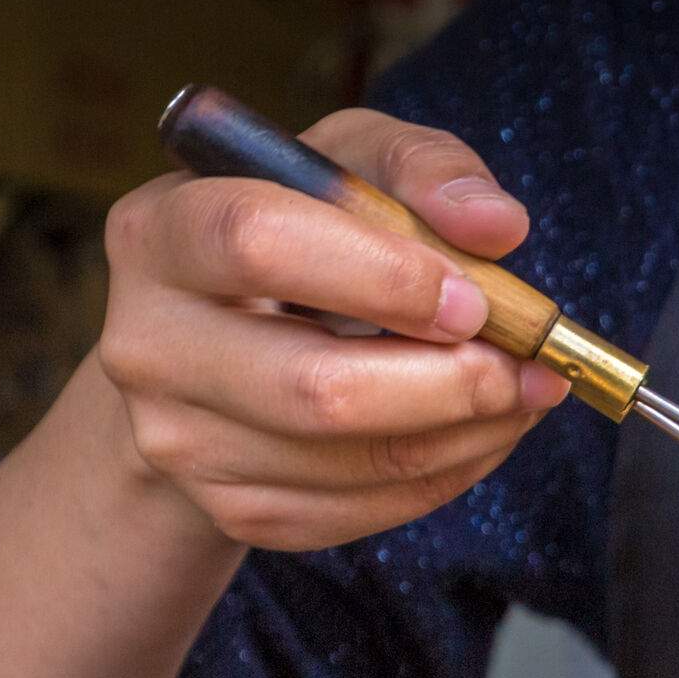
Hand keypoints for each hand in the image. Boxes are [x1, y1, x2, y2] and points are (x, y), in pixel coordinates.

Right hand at [93, 108, 570, 552]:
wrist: (224, 338)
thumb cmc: (301, 233)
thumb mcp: (349, 165)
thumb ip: (425, 170)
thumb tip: (497, 224)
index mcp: (160, 232)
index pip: (256, 242)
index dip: (381, 275)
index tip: (473, 296)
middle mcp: (147, 344)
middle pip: (313, 388)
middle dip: (449, 382)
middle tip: (530, 365)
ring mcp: (181, 442)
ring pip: (349, 462)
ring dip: (468, 434)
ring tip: (525, 394)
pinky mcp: (233, 509)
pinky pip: (361, 512)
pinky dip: (445, 475)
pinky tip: (479, 433)